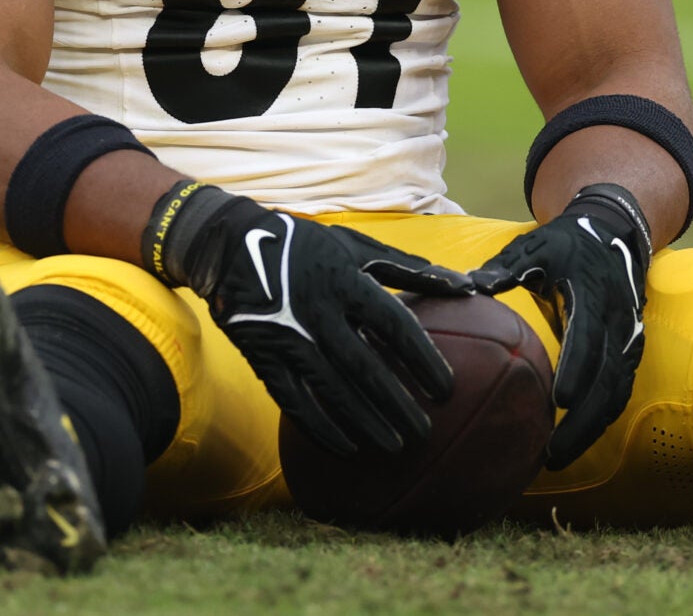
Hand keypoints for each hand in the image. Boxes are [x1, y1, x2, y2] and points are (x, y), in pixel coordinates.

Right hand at [146, 183, 472, 456]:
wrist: (229, 247)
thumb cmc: (305, 246)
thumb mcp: (355, 247)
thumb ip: (408, 267)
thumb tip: (462, 286)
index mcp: (344, 280)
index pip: (394, 326)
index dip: (423, 360)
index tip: (446, 390)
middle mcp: (318, 311)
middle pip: (365, 368)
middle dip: (397, 404)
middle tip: (424, 431)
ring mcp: (288, 338)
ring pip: (332, 391)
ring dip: (366, 422)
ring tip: (395, 445)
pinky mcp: (264, 358)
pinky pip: (295, 402)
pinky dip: (322, 428)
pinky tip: (348, 446)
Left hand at [468, 184, 650, 468]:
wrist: (615, 233)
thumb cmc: (567, 244)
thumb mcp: (535, 246)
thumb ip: (504, 267)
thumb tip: (466, 284)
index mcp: (594, 293)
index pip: (588, 336)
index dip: (577, 368)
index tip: (559, 399)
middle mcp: (618, 320)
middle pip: (607, 378)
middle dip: (583, 419)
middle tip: (552, 451)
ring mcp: (628, 339)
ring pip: (616, 392)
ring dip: (591, 428)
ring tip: (557, 458)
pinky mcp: (630, 351)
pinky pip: (619, 391)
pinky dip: (600, 419)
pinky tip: (575, 441)